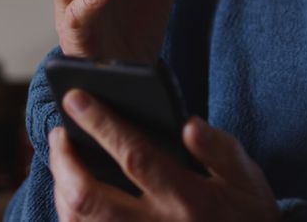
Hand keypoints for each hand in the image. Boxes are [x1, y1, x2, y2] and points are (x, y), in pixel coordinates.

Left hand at [50, 90, 279, 220]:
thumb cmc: (247, 214)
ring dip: (61, 187)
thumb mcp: (246, 177)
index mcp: (187, 198)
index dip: (102, 124)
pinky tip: (70, 192)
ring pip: (78, 221)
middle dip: (63, 160)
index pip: (135, 155)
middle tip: (59, 132)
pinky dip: (69, 213)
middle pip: (89, 196)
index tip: (77, 97)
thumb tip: (187, 124)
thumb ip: (219, 149)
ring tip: (61, 157)